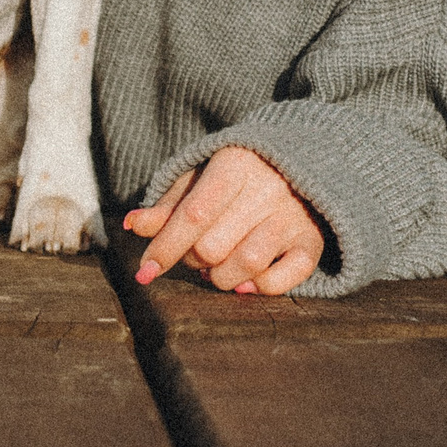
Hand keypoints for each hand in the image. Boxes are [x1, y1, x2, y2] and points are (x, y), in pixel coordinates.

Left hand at [123, 146, 323, 295]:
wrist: (303, 159)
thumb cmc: (240, 173)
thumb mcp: (201, 176)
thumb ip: (169, 204)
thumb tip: (133, 225)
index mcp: (235, 165)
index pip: (193, 215)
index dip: (165, 247)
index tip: (144, 271)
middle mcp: (267, 189)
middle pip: (214, 246)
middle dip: (193, 260)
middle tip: (196, 254)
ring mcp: (293, 216)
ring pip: (246, 264)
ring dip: (221, 278)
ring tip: (218, 268)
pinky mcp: (312, 240)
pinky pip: (285, 278)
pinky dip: (260, 288)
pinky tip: (246, 282)